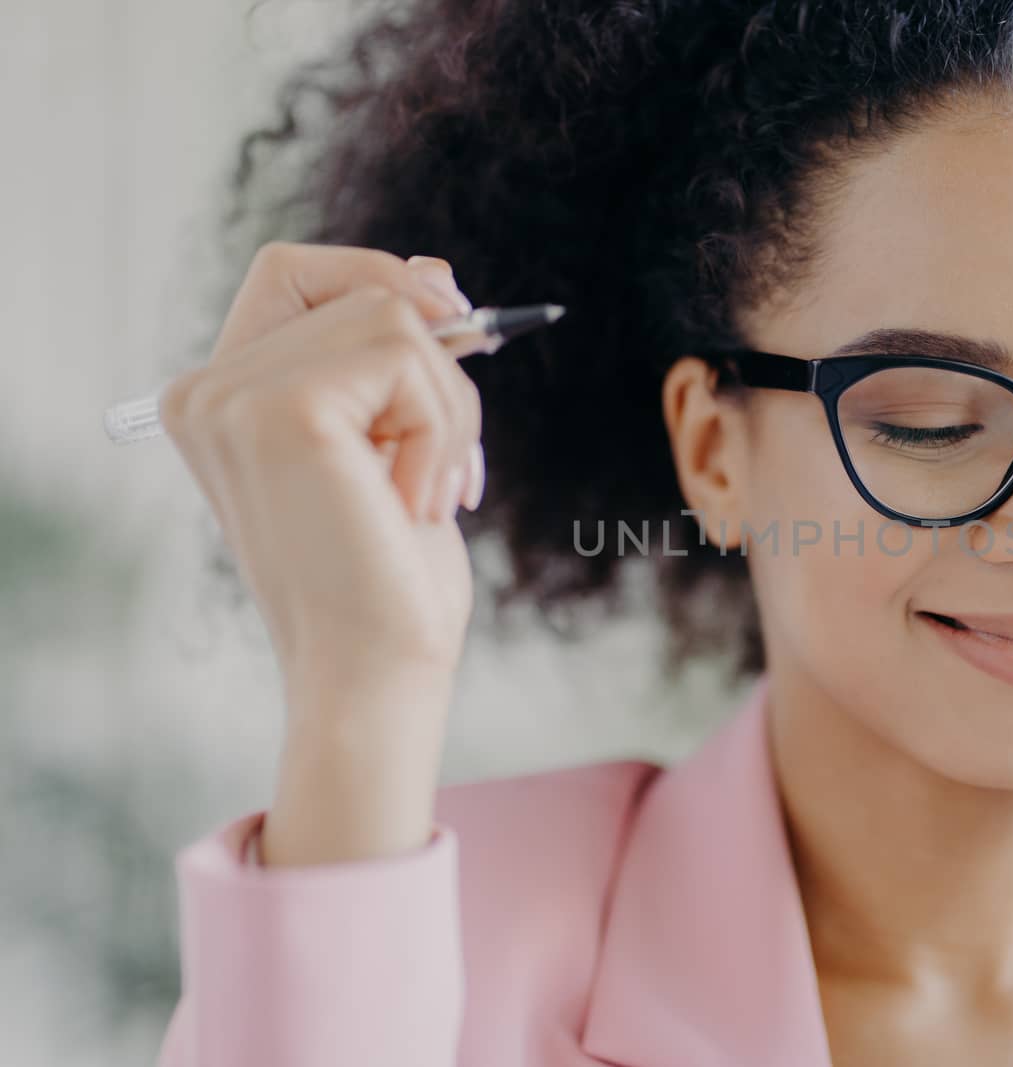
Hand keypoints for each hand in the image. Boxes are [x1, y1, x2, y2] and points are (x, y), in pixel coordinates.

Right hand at [161, 242, 486, 863]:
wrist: (375, 672)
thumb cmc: (388, 575)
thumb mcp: (394, 444)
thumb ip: (393, 360)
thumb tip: (436, 275)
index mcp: (221, 399)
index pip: (294, 271)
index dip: (377, 276)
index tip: (450, 322)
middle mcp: (207, 391)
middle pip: (362, 289)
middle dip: (440, 370)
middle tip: (449, 461)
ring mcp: (234, 396)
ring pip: (396, 318)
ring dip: (449, 409)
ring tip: (426, 494)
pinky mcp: (284, 410)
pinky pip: (405, 354)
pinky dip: (442, 427)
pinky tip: (414, 501)